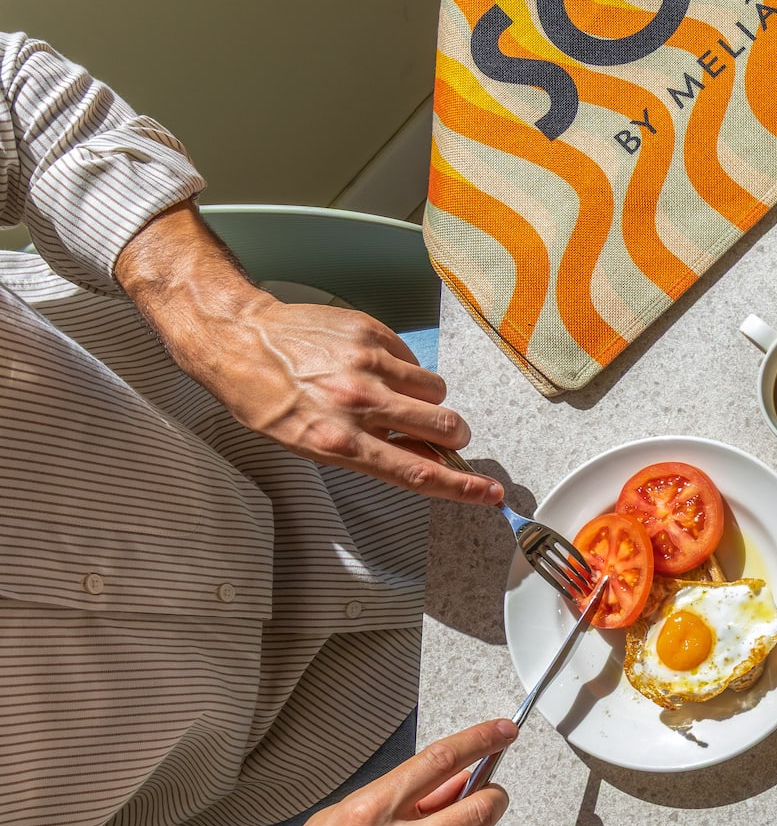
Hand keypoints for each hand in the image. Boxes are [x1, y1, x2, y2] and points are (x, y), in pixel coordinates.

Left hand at [181, 294, 503, 503]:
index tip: (489, 493)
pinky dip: (402, 368)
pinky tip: (370, 367)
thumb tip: (427, 461)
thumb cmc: (268, 399)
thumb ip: (374, 455)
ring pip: (437, 389)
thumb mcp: (311, 444)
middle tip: (436, 432)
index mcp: (339, 442)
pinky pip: (412, 359)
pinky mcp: (371, 333)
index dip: (460, 487)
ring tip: (391, 393)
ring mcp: (367, 364)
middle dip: (451, 434)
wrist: (238, 339)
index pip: (416, 472)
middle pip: (445, 426)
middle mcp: (358, 403)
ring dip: (426, 398)